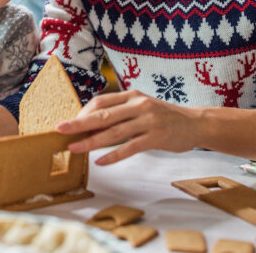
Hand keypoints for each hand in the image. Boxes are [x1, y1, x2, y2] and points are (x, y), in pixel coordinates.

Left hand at [55, 90, 199, 165]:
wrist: (194, 123)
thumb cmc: (162, 117)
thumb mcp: (140, 107)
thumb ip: (119, 112)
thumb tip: (90, 123)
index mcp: (131, 95)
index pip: (101, 101)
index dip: (83, 112)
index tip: (70, 124)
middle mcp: (138, 105)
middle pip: (103, 114)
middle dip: (80, 123)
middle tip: (61, 130)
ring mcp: (148, 121)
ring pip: (114, 132)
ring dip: (92, 141)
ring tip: (75, 149)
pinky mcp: (156, 137)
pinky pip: (131, 147)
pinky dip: (114, 155)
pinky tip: (101, 161)